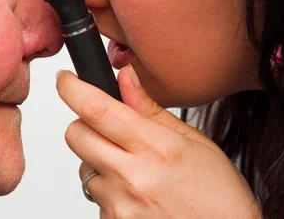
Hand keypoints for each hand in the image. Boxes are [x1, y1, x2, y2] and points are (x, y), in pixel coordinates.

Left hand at [56, 65, 261, 218]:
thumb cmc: (217, 195)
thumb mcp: (193, 141)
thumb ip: (150, 109)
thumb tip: (125, 77)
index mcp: (156, 148)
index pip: (97, 109)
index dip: (72, 89)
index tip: (65, 80)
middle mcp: (133, 177)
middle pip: (76, 135)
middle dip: (84, 124)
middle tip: (107, 128)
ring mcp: (120, 205)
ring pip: (83, 166)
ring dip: (99, 161)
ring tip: (136, 171)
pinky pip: (95, 196)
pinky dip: (110, 190)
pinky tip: (138, 194)